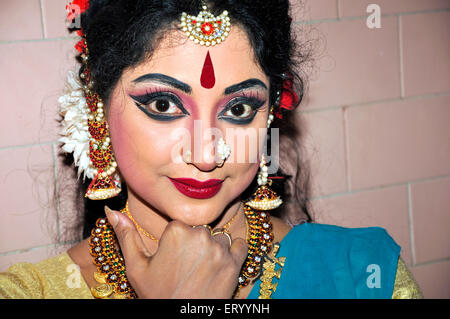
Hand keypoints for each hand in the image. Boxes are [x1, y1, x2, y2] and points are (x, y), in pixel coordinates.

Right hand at [105, 206, 247, 298]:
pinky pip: (240, 245)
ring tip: (201, 268)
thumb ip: (126, 236)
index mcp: (176, 231)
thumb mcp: (136, 267)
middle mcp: (200, 235)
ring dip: (213, 247)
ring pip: (218, 237)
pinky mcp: (235, 263)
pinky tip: (222, 262)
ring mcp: (220, 249)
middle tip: (185, 265)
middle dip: (194, 243)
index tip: (172, 256)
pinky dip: (234, 250)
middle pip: (199, 229)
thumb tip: (111, 211)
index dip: (175, 240)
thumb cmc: (158, 294)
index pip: (180, 224)